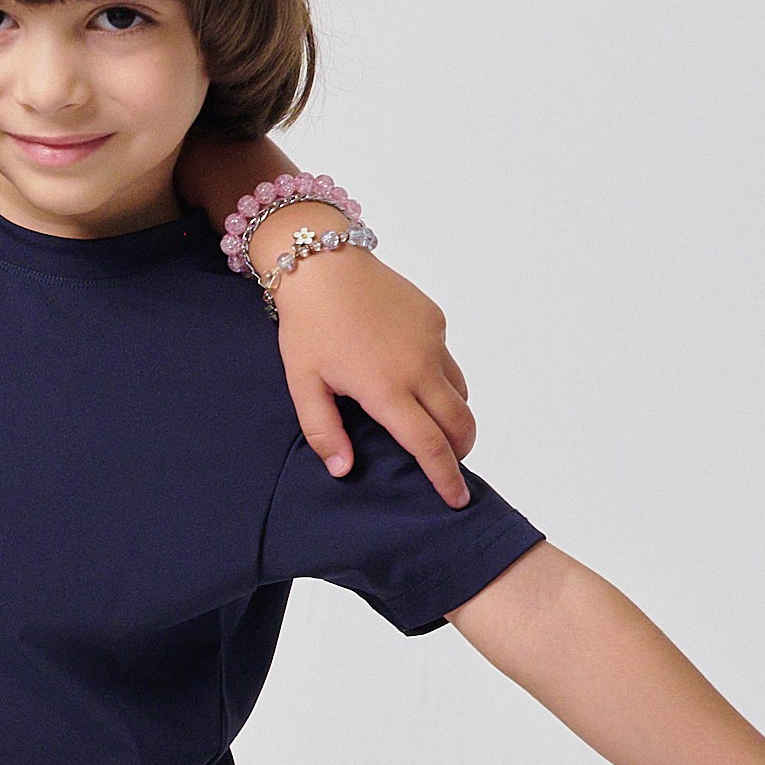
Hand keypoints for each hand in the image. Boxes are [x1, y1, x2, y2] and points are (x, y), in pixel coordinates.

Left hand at [268, 234, 477, 501]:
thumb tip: (343, 470)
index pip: (428, 446)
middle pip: (459, 424)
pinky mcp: (436, 320)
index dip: (445, 477)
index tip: (457, 500)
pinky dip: (441, 379)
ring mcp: (432, 342)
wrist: (324, 263)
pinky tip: (412, 375)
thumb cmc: (309, 325)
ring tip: (434, 426)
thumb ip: (323, 431)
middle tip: (448, 464)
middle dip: (460, 451)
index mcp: (386, 389)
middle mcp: (418, 367)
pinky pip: (448, 360)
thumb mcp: (303, 383)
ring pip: (460, 393)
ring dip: (455, 417)